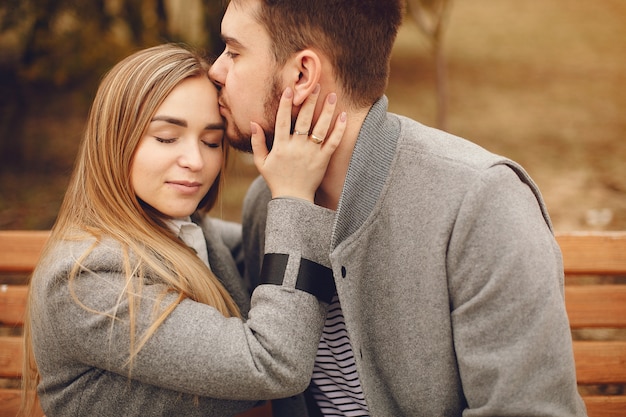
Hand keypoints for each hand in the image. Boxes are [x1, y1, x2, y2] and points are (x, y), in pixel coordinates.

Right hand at [251, 84, 346, 201]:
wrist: (293, 200)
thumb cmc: (276, 180)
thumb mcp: (261, 162)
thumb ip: (257, 142)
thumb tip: (253, 123)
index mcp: (281, 146)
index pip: (282, 120)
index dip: (285, 104)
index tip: (290, 89)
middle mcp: (297, 147)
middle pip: (304, 120)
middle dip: (309, 101)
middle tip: (314, 85)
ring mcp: (311, 153)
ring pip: (320, 128)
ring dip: (327, 110)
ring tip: (332, 95)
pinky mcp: (323, 160)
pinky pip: (333, 142)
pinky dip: (339, 130)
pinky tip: (343, 116)